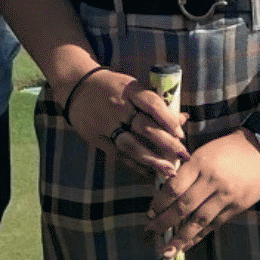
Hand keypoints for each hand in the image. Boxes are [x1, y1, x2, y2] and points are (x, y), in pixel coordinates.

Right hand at [70, 68, 190, 174]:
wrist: (76, 87)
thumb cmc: (113, 87)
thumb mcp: (133, 88)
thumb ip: (157, 104)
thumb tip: (183, 119)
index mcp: (129, 89)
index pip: (152, 104)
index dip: (168, 119)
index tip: (181, 134)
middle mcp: (117, 106)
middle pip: (144, 127)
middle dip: (166, 143)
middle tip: (183, 155)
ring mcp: (104, 123)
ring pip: (130, 145)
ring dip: (152, 160)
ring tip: (169, 170)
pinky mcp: (95, 137)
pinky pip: (117, 154)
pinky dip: (135, 164)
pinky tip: (150, 172)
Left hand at [152, 133, 259, 254]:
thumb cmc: (229, 149)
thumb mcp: (204, 153)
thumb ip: (187, 172)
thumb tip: (166, 195)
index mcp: (200, 164)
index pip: (173, 188)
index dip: (158, 205)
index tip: (149, 215)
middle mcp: (212, 180)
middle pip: (182, 207)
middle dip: (163, 224)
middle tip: (148, 236)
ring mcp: (226, 195)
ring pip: (198, 220)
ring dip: (180, 238)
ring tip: (166, 251)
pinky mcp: (238, 206)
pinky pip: (215, 224)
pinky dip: (199, 236)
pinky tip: (187, 245)